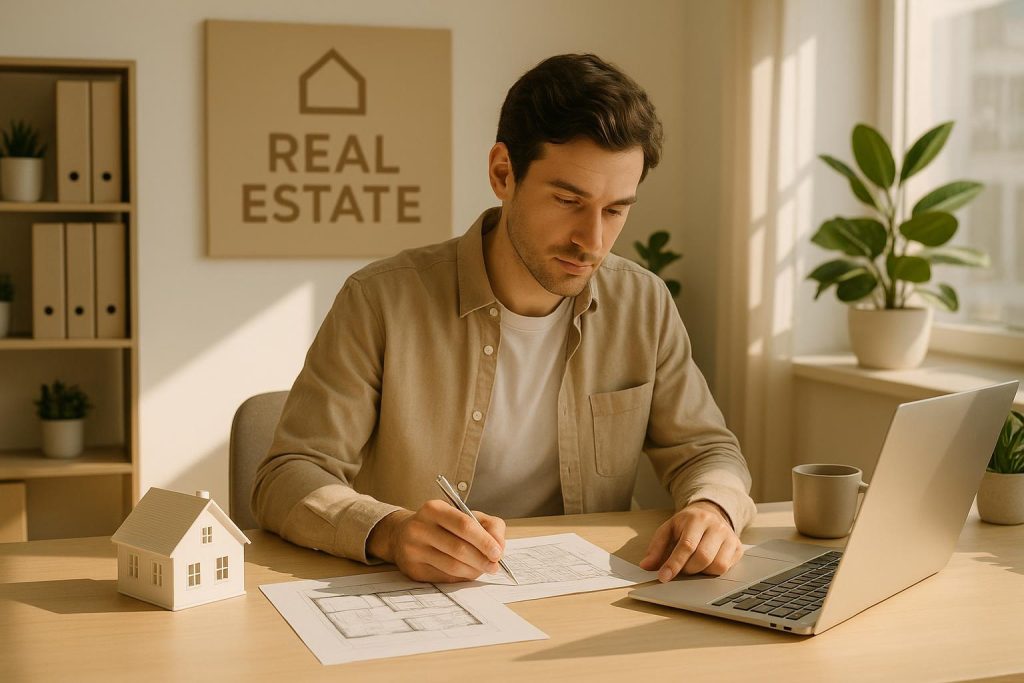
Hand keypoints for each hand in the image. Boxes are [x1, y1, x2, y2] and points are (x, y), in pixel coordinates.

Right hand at [366, 500, 506, 582]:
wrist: (402, 535)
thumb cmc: (441, 525)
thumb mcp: (463, 515)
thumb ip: (487, 525)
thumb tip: (500, 547)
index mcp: (434, 509)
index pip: (464, 525)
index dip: (484, 541)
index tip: (498, 552)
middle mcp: (420, 528)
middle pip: (458, 548)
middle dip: (481, 559)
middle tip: (494, 566)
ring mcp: (413, 550)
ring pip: (452, 566)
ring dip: (473, 571)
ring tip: (482, 569)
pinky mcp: (413, 569)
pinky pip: (444, 577)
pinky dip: (460, 577)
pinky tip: (466, 573)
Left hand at [639, 501, 743, 581]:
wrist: (710, 512)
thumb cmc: (686, 524)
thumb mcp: (668, 529)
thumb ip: (656, 547)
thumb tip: (646, 566)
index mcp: (696, 519)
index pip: (686, 545)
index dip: (674, 564)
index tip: (664, 578)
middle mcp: (716, 526)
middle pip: (703, 557)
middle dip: (688, 569)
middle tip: (681, 569)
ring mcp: (730, 536)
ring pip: (717, 565)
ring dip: (702, 572)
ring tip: (694, 565)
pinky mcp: (738, 547)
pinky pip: (727, 568)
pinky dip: (713, 572)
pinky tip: (706, 565)